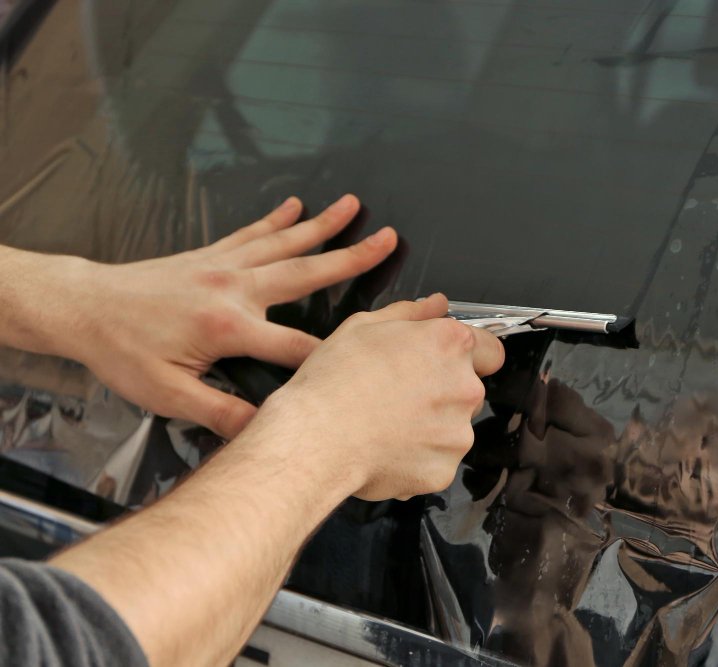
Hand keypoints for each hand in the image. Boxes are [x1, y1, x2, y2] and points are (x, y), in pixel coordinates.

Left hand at [61, 195, 396, 437]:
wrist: (84, 308)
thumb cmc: (123, 352)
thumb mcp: (167, 394)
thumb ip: (221, 412)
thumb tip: (267, 428)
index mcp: (229, 326)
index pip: (297, 344)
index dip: (336, 353)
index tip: (372, 353)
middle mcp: (234, 288)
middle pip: (305, 272)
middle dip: (350, 257)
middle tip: (388, 239)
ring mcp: (222, 266)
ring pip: (283, 243)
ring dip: (321, 225)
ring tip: (354, 206)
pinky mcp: (209, 255)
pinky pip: (250, 233)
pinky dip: (276, 219)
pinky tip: (296, 205)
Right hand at [254, 294, 504, 501]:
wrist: (315, 440)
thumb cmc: (334, 383)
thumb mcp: (363, 327)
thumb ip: (411, 313)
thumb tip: (436, 305)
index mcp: (449, 345)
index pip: (490, 350)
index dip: (470, 356)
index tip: (447, 364)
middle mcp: (463, 387)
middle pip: (468, 389)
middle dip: (442, 392)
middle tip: (398, 395)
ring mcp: (457, 433)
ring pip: (453, 428)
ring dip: (430, 427)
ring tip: (386, 424)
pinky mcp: (444, 469)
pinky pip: (437, 461)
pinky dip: (417, 459)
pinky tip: (386, 448)